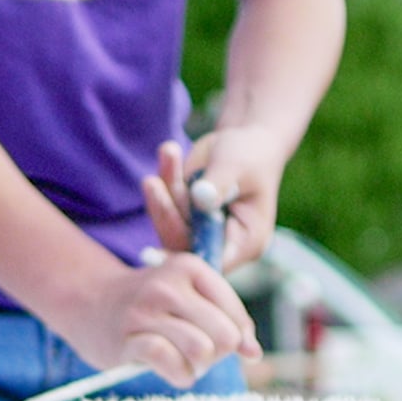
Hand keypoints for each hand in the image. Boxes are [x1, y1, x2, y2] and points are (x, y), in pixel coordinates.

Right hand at [56, 252, 262, 388]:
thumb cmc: (151, 305)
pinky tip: (172, 371)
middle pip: (224, 336)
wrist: (90, 302)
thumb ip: (227, 320)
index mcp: (191, 268)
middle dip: (218, 355)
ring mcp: (146, 310)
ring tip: (184, 361)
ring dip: (198, 367)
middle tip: (197, 354)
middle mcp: (168, 284)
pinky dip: (180, 375)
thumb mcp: (191, 299)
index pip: (236, 316)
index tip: (215, 342)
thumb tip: (254, 354)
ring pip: (202, 351)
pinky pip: (172, 364)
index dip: (235, 339)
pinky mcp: (128, 337)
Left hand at [140, 127, 286, 270]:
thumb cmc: (250, 153)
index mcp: (247, 242)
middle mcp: (223, 243)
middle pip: (184, 245)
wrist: (246, 138)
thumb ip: (219, 183)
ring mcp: (202, 230)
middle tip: (151, 182)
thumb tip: (201, 198)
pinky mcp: (185, 216)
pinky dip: (164, 180)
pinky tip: (169, 154)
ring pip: (171, 224)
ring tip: (169, 152)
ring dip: (164, 191)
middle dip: (166, 214)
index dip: (181, 261)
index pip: (211, 262)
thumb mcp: (238, 166)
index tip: (150, 255)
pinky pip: (165, 206)